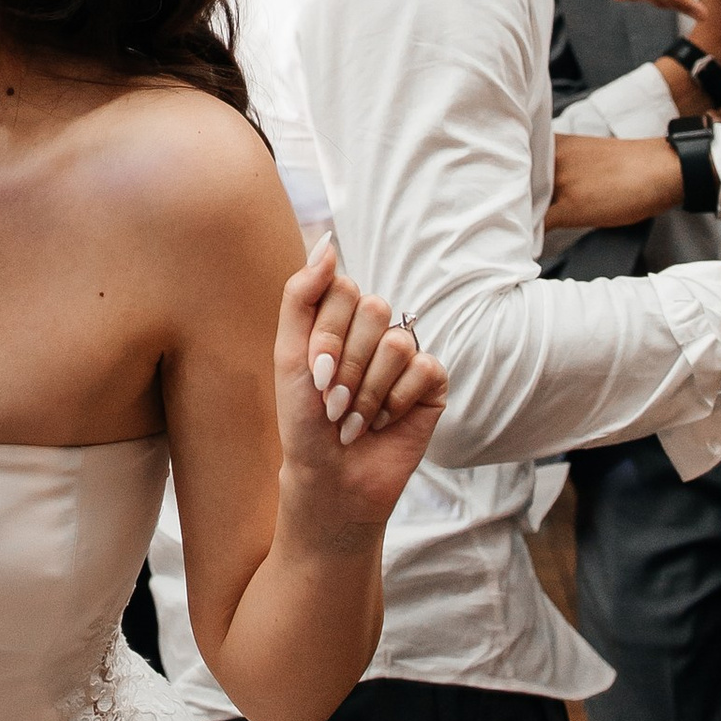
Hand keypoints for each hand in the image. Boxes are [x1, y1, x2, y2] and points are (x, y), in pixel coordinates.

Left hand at [275, 242, 448, 529]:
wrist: (330, 477)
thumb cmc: (304, 419)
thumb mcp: (288, 354)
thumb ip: (301, 294)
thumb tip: (329, 243)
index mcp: (340, 315)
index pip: (344, 288)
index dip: (327, 334)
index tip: (314, 372)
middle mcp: (375, 329)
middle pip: (373, 310)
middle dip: (347, 365)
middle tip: (334, 402)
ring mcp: (406, 352)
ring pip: (397, 343)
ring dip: (368, 392)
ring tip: (355, 419)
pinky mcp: (432, 382)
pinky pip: (425, 368)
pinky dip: (397, 401)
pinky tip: (385, 422)